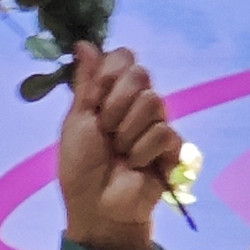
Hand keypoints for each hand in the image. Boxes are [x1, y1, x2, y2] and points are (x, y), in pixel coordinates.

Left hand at [55, 44, 178, 249]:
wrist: (96, 206)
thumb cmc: (80, 166)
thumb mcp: (76, 120)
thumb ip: (85, 83)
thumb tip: (83, 43)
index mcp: (113, 93)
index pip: (124, 57)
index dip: (110, 74)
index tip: (95, 99)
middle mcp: (137, 103)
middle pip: (141, 74)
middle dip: (116, 104)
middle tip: (106, 130)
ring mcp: (157, 123)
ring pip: (154, 102)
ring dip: (128, 132)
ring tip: (120, 152)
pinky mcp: (172, 147)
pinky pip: (164, 133)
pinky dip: (143, 152)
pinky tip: (136, 166)